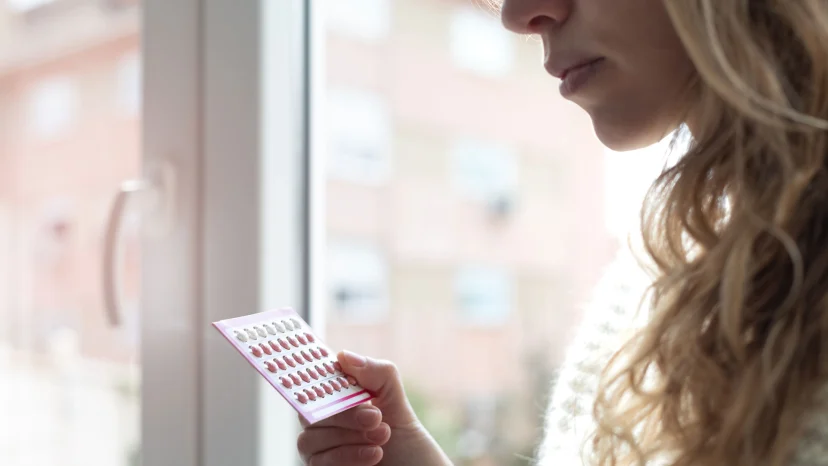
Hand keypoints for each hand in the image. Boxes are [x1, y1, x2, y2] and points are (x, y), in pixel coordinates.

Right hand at [297, 351, 451, 465]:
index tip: (334, 383)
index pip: (311, 384)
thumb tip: (343, 356)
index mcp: (334, 399)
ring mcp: (320, 449)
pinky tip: (375, 455)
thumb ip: (375, 372)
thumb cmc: (405, 437)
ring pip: (310, 439)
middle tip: (376, 416)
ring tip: (382, 436)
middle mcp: (322, 423)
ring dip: (350, 437)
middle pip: (310, 413)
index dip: (314, 380)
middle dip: (346, 414)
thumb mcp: (395, 398)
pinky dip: (347, 456)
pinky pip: (318, 462)